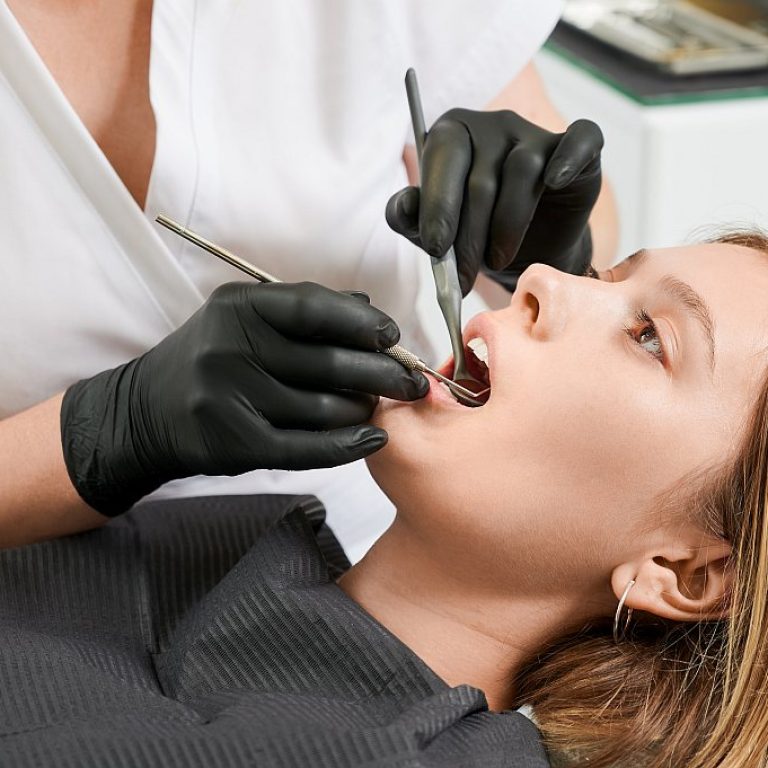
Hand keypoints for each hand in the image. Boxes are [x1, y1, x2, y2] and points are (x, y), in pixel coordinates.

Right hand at [61, 282, 427, 515]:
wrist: (146, 412)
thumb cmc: (211, 358)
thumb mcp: (245, 320)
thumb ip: (305, 310)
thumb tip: (369, 310)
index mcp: (237, 308)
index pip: (314, 307)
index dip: (363, 323)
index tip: (392, 337)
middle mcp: (229, 348)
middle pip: (328, 362)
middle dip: (382, 373)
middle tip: (411, 382)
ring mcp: (228, 398)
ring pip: (323, 408)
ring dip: (362, 410)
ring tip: (378, 408)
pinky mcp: (233, 444)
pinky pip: (307, 448)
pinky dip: (348, 446)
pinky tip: (372, 439)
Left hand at [386, 109, 603, 294]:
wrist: (527, 253)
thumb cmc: (475, 235)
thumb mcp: (435, 234)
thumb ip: (410, 219)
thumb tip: (402, 206)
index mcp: (453, 134)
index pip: (444, 157)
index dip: (438, 204)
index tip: (435, 248)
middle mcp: (494, 125)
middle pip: (481, 176)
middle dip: (468, 235)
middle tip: (462, 277)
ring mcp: (536, 133)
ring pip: (522, 172)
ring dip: (507, 227)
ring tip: (496, 262)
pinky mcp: (579, 149)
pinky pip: (581, 139)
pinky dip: (569, 158)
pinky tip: (554, 181)